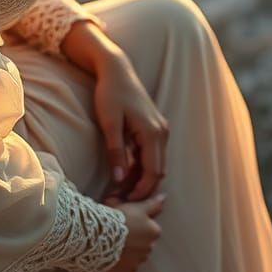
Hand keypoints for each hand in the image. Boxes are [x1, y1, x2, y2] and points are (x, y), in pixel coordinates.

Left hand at [91, 54, 168, 201]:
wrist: (116, 69)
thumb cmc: (111, 93)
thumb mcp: (109, 123)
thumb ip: (116, 152)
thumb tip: (119, 179)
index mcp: (153, 133)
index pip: (153, 172)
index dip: (141, 190)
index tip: (126, 202)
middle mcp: (162, 132)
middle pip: (158, 171)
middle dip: (142, 188)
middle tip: (121, 200)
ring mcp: (160, 129)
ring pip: (156, 163)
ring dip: (142, 177)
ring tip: (121, 189)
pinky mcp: (154, 126)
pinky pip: (152, 153)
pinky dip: (142, 165)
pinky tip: (125, 172)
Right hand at [97, 192, 164, 271]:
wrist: (98, 237)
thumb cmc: (118, 219)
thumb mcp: (137, 206)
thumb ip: (153, 204)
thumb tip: (163, 199)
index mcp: (153, 232)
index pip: (151, 228)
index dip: (138, 223)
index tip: (128, 220)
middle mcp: (149, 249)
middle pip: (143, 242)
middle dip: (135, 238)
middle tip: (119, 230)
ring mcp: (137, 262)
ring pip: (135, 255)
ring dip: (128, 251)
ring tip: (113, 242)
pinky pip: (125, 267)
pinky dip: (120, 263)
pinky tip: (111, 254)